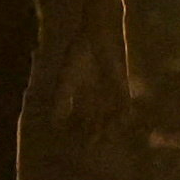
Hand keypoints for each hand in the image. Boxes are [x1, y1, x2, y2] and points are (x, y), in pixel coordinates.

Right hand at [39, 13, 136, 136]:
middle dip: (92, 134)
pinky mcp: (121, 84)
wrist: (97, 32)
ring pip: (109, 116)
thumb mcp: (67, 77)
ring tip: (104, 138)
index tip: (72, 141)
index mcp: (81, 95)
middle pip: (94, 121)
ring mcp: (110, 92)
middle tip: (89, 146)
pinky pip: (124, 103)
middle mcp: (96, 97)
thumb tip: (55, 123)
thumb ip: (61, 99)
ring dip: (107, 128)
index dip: (75, 131)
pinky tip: (121, 123)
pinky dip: (123, 114)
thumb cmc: (79, 51)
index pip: (78, 118)